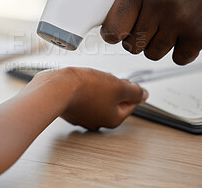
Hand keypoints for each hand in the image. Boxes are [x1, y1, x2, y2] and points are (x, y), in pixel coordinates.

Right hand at [29, 67, 147, 129]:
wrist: (57, 88)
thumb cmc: (86, 88)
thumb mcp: (119, 87)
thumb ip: (135, 91)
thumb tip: (144, 95)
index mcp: (112, 119)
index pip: (130, 104)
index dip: (130, 89)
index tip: (124, 80)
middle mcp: (97, 122)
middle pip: (112, 102)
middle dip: (111, 88)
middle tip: (106, 78)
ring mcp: (81, 117)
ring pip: (97, 99)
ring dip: (97, 88)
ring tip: (91, 78)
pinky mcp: (69, 109)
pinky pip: (82, 98)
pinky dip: (83, 89)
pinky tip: (79, 82)